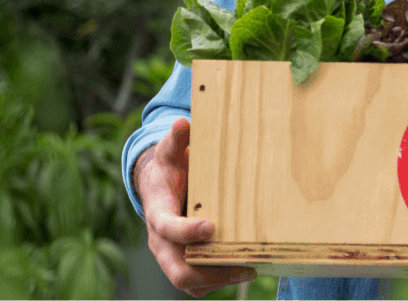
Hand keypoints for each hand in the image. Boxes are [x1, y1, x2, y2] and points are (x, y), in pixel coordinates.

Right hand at [135, 118, 256, 297]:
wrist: (158, 188)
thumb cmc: (169, 169)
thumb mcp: (170, 152)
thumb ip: (175, 139)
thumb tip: (183, 123)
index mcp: (157, 212)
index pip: (167, 227)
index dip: (186, 231)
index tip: (211, 227)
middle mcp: (160, 240)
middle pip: (176, 269)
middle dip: (208, 270)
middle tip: (241, 264)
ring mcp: (170, 255)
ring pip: (189, 281)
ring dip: (219, 280)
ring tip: (250, 269)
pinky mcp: (182, 263)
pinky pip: (197, 284)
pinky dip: (218, 282)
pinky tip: (243, 271)